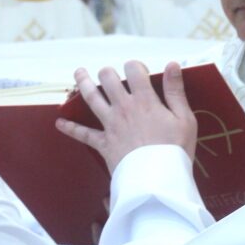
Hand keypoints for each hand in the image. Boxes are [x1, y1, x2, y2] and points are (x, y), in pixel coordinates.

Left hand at [56, 61, 196, 172]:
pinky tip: (59, 123)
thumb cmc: (175, 150)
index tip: (140, 71)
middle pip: (108, 78)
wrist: (157, 181)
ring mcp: (110, 125)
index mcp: (145, 100)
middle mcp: (123, 108)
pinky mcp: (103, 143)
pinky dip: (71, 129)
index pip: (134, 70)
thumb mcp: (184, 119)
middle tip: (109, 73)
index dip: (136, 66)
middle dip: (108, 72)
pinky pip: (83, 135)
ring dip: (84, 83)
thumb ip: (175, 91)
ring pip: (91, 98)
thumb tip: (173, 64)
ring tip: (79, 73)